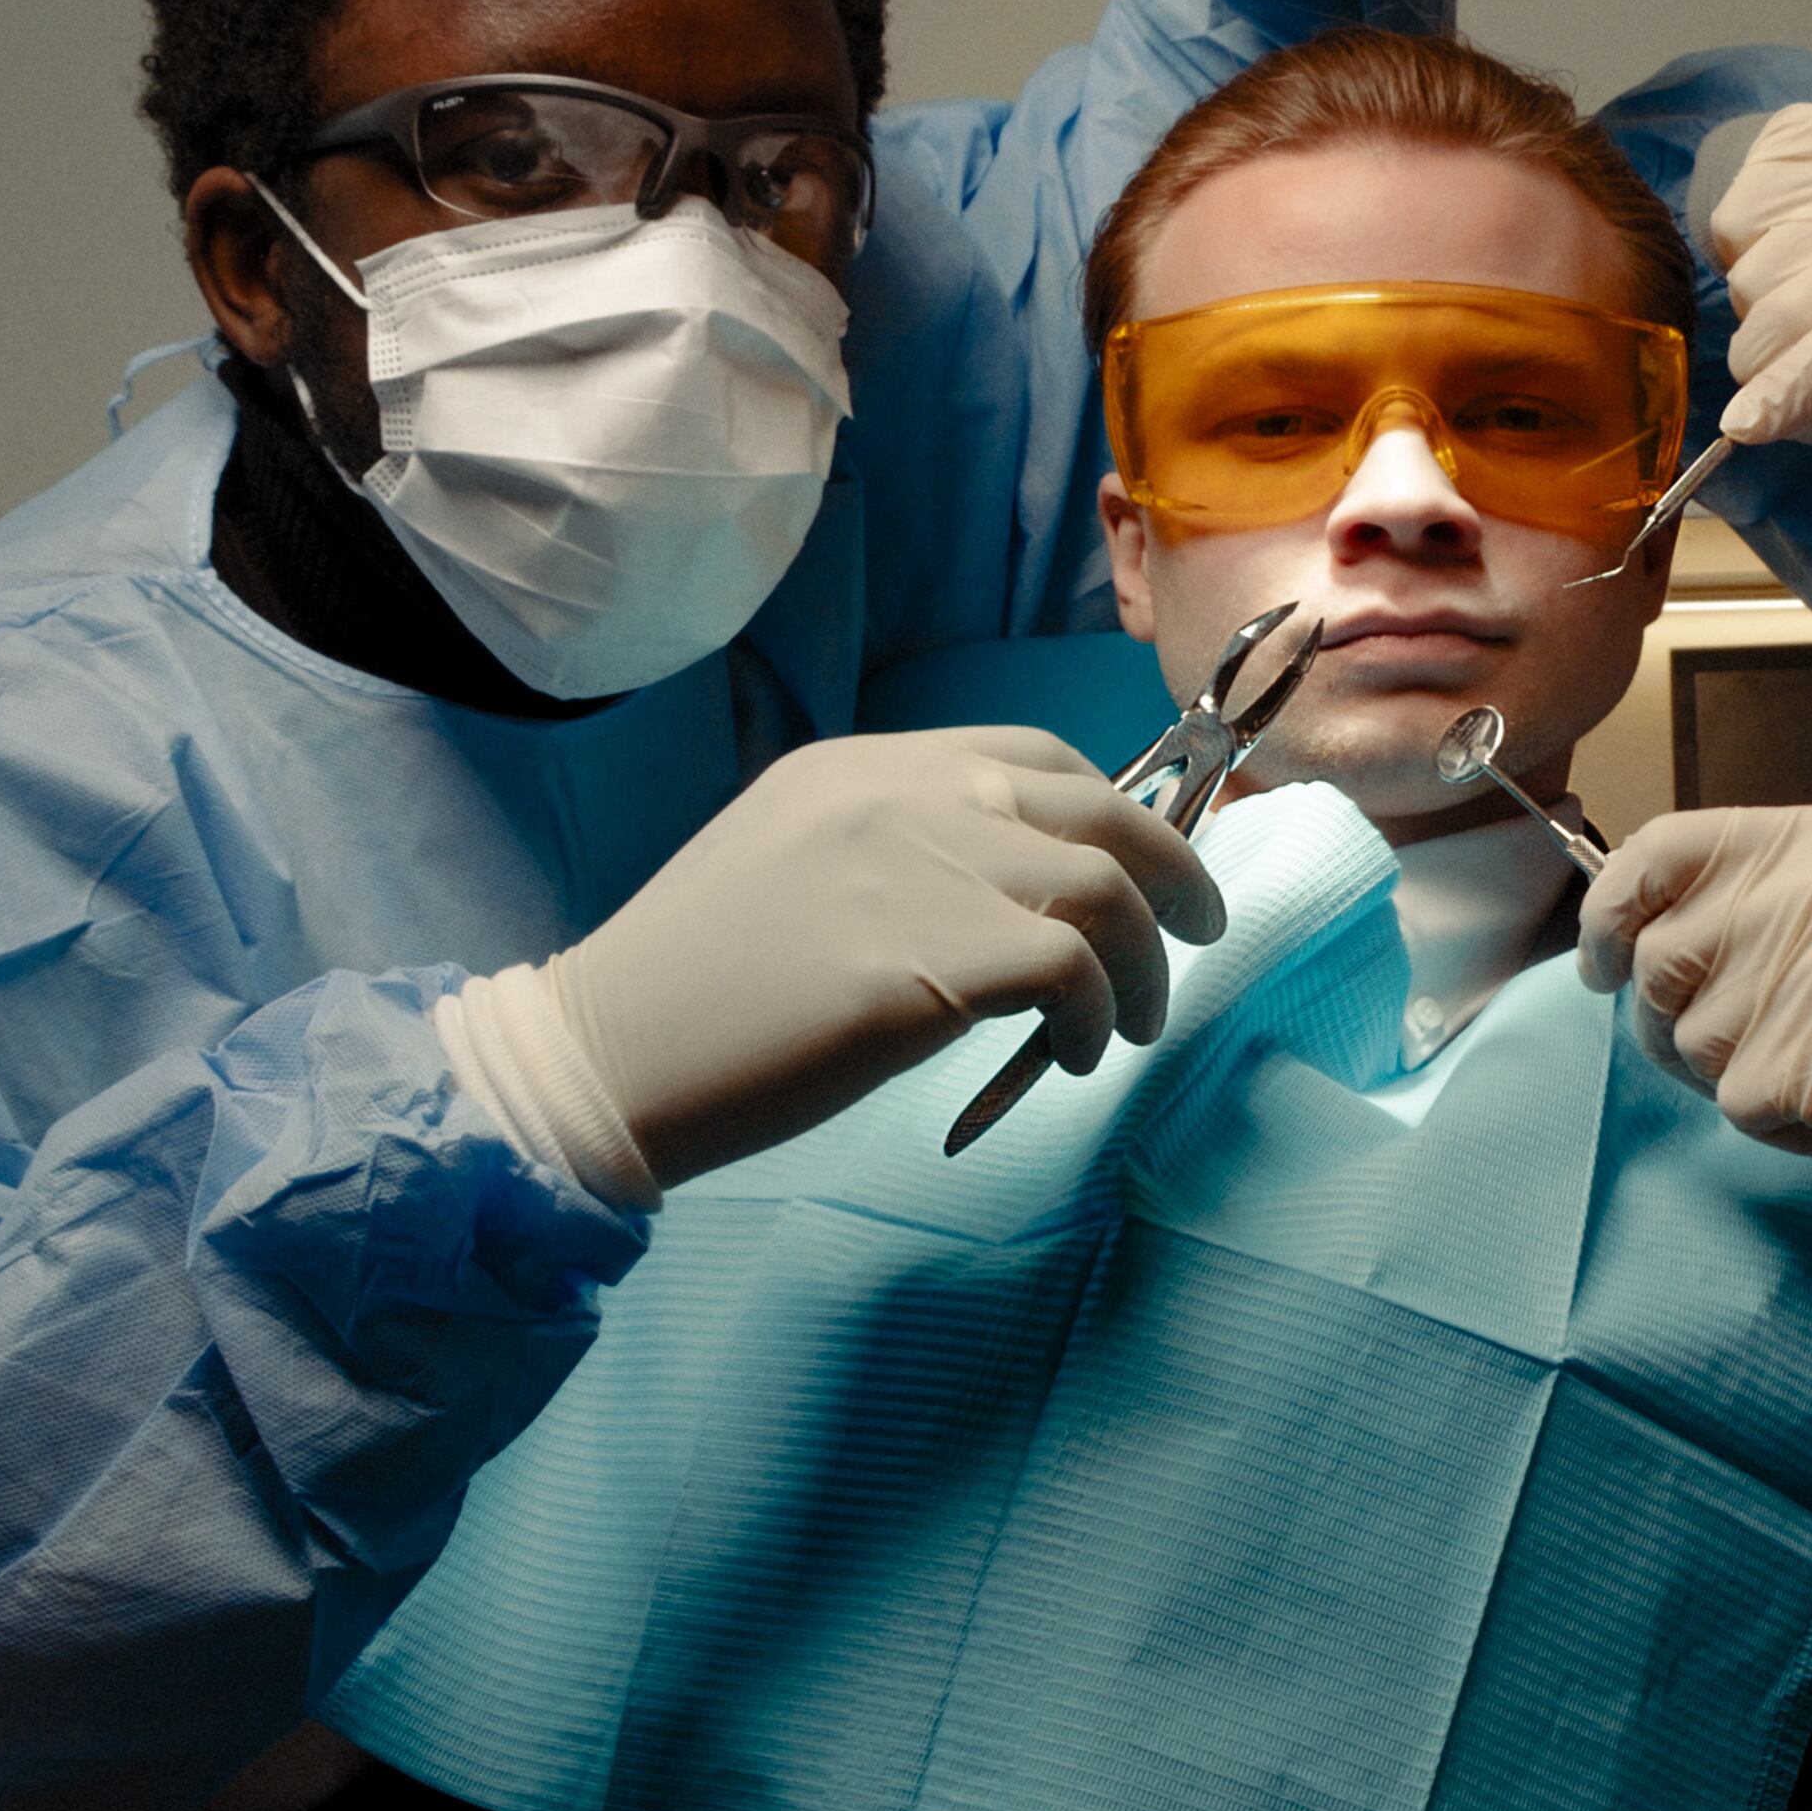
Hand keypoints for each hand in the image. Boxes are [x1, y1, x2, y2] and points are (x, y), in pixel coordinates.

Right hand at [539, 724, 1225, 1190]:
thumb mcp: (794, 871)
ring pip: (1104, 884)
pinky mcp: (928, 954)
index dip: (1118, 806)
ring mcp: (915, 865)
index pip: (1034, 756)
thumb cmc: (697, 994)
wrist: (610, 1054)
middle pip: (1095, 807)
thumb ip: (898, 855)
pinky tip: (1077, 1053)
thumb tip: (1017, 897)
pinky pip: (1075, 967)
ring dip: (1143, 963)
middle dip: (1175, 870)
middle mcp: (898, 794)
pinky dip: (1100, 1015)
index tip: (1150, 866)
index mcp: (862, 767)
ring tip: (1128, 1024)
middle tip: (1201, 933)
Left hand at [1581, 807, 1811, 1246]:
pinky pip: (1740, 1107)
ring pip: (1693, 1046)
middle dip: (1682, 1023)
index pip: (1657, 849)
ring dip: (1746, 1079)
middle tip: (1767, 1044)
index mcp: (1811, 841)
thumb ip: (1751, 904)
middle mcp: (1807, 890)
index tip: (1599, 961)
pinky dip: (1785, 1127)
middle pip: (1657, 964)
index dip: (1607, 910)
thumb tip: (1624, 943)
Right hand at [1700, 105, 1811, 448]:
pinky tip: (1786, 234)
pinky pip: (1733, 223)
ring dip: (1759, 296)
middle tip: (1784, 348)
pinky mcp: (1805, 135)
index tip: (1744, 424)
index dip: (1798, 385)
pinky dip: (1745, 245)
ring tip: (1802, 276)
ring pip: (1751, 274)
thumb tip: (1756, 417)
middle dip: (1762, 354)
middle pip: (1785, 314)